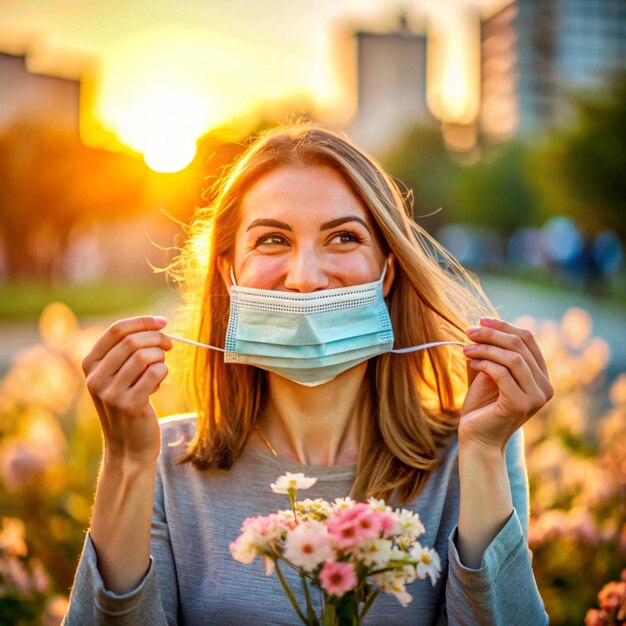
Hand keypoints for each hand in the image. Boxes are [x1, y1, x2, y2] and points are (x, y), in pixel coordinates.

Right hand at [82, 316, 172, 464]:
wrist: (129, 447)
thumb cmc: (129, 403)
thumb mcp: (119, 376)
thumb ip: (128, 351)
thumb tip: (158, 324)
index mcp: (90, 364)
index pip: (116, 330)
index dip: (143, 322)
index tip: (163, 322)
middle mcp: (95, 378)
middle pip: (132, 341)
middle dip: (157, 338)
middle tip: (169, 345)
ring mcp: (110, 393)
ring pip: (144, 356)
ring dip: (160, 357)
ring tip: (161, 367)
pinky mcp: (129, 405)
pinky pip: (154, 373)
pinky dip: (164, 372)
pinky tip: (160, 383)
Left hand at [459, 317, 552, 452]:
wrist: (477, 439)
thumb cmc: (482, 407)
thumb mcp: (491, 374)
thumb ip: (496, 354)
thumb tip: (484, 325)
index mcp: (541, 377)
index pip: (528, 340)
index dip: (504, 326)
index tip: (481, 320)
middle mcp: (545, 387)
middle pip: (520, 345)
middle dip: (492, 335)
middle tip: (468, 332)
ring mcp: (536, 397)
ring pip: (512, 358)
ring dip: (485, 348)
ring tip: (465, 348)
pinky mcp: (521, 404)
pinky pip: (501, 373)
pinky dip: (483, 363)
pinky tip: (469, 362)